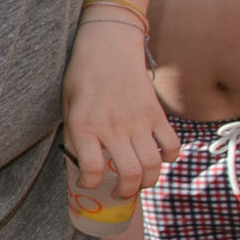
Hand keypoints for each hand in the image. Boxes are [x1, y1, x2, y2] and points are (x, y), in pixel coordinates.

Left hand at [59, 27, 175, 196]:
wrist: (108, 46)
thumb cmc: (82, 76)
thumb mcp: (67, 106)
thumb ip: (74, 136)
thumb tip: (83, 165)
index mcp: (85, 125)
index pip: (92, 169)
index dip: (90, 183)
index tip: (89, 182)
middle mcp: (113, 126)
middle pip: (130, 173)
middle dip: (127, 193)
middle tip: (121, 193)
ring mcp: (138, 120)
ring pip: (153, 165)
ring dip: (148, 182)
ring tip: (139, 183)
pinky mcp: (156, 113)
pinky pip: (172, 145)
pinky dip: (169, 158)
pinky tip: (158, 158)